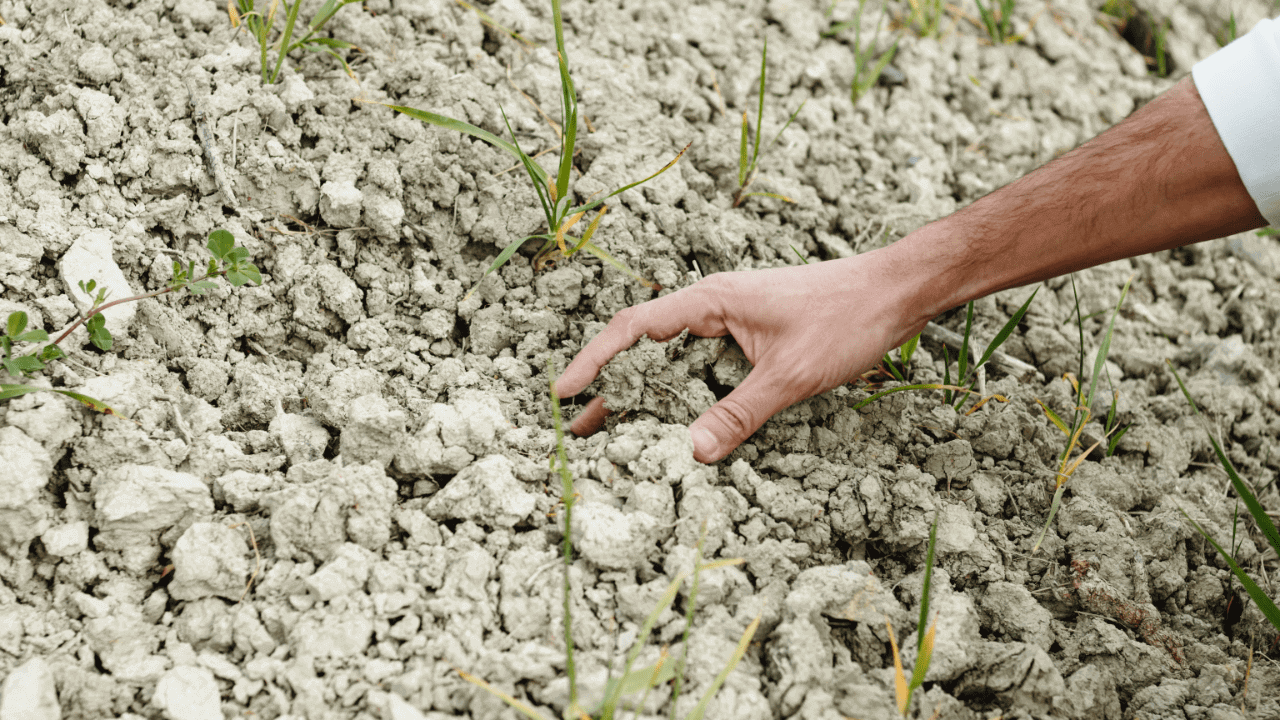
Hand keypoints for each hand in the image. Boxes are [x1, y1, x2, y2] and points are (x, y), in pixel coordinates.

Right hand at [554, 245, 929, 462]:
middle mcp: (714, 307)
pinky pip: (704, 367)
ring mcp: (733, 322)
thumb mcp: (791, 374)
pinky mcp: (752, 337)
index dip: (594, 359)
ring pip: (674, 360)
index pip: (634, 328)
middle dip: (611, 388)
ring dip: (647, 394)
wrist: (899, 291)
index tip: (562, 391)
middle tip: (578, 430)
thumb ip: (740, 413)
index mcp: (711, 300)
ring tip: (614, 434)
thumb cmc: (847, 317)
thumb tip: (692, 453)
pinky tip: (678, 423)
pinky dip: (685, 394)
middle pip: (645, 349)